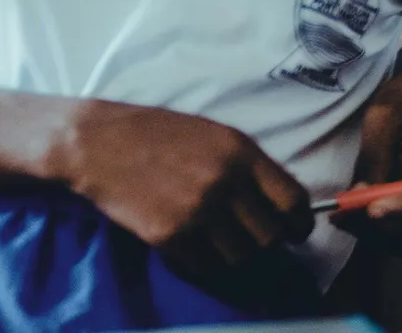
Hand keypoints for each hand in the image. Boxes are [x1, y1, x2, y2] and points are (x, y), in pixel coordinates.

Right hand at [52, 99, 310, 280]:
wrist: (100, 143)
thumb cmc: (160, 134)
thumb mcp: (216, 135)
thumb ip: (249, 166)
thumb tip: (282, 202)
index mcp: (241, 152)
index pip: (292, 199)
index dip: (300, 223)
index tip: (297, 232)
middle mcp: (224, 182)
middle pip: (268, 234)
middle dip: (264, 240)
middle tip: (251, 236)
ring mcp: (196, 211)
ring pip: (239, 255)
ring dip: (233, 252)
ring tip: (217, 238)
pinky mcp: (169, 235)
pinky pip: (204, 265)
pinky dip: (202, 260)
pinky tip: (191, 242)